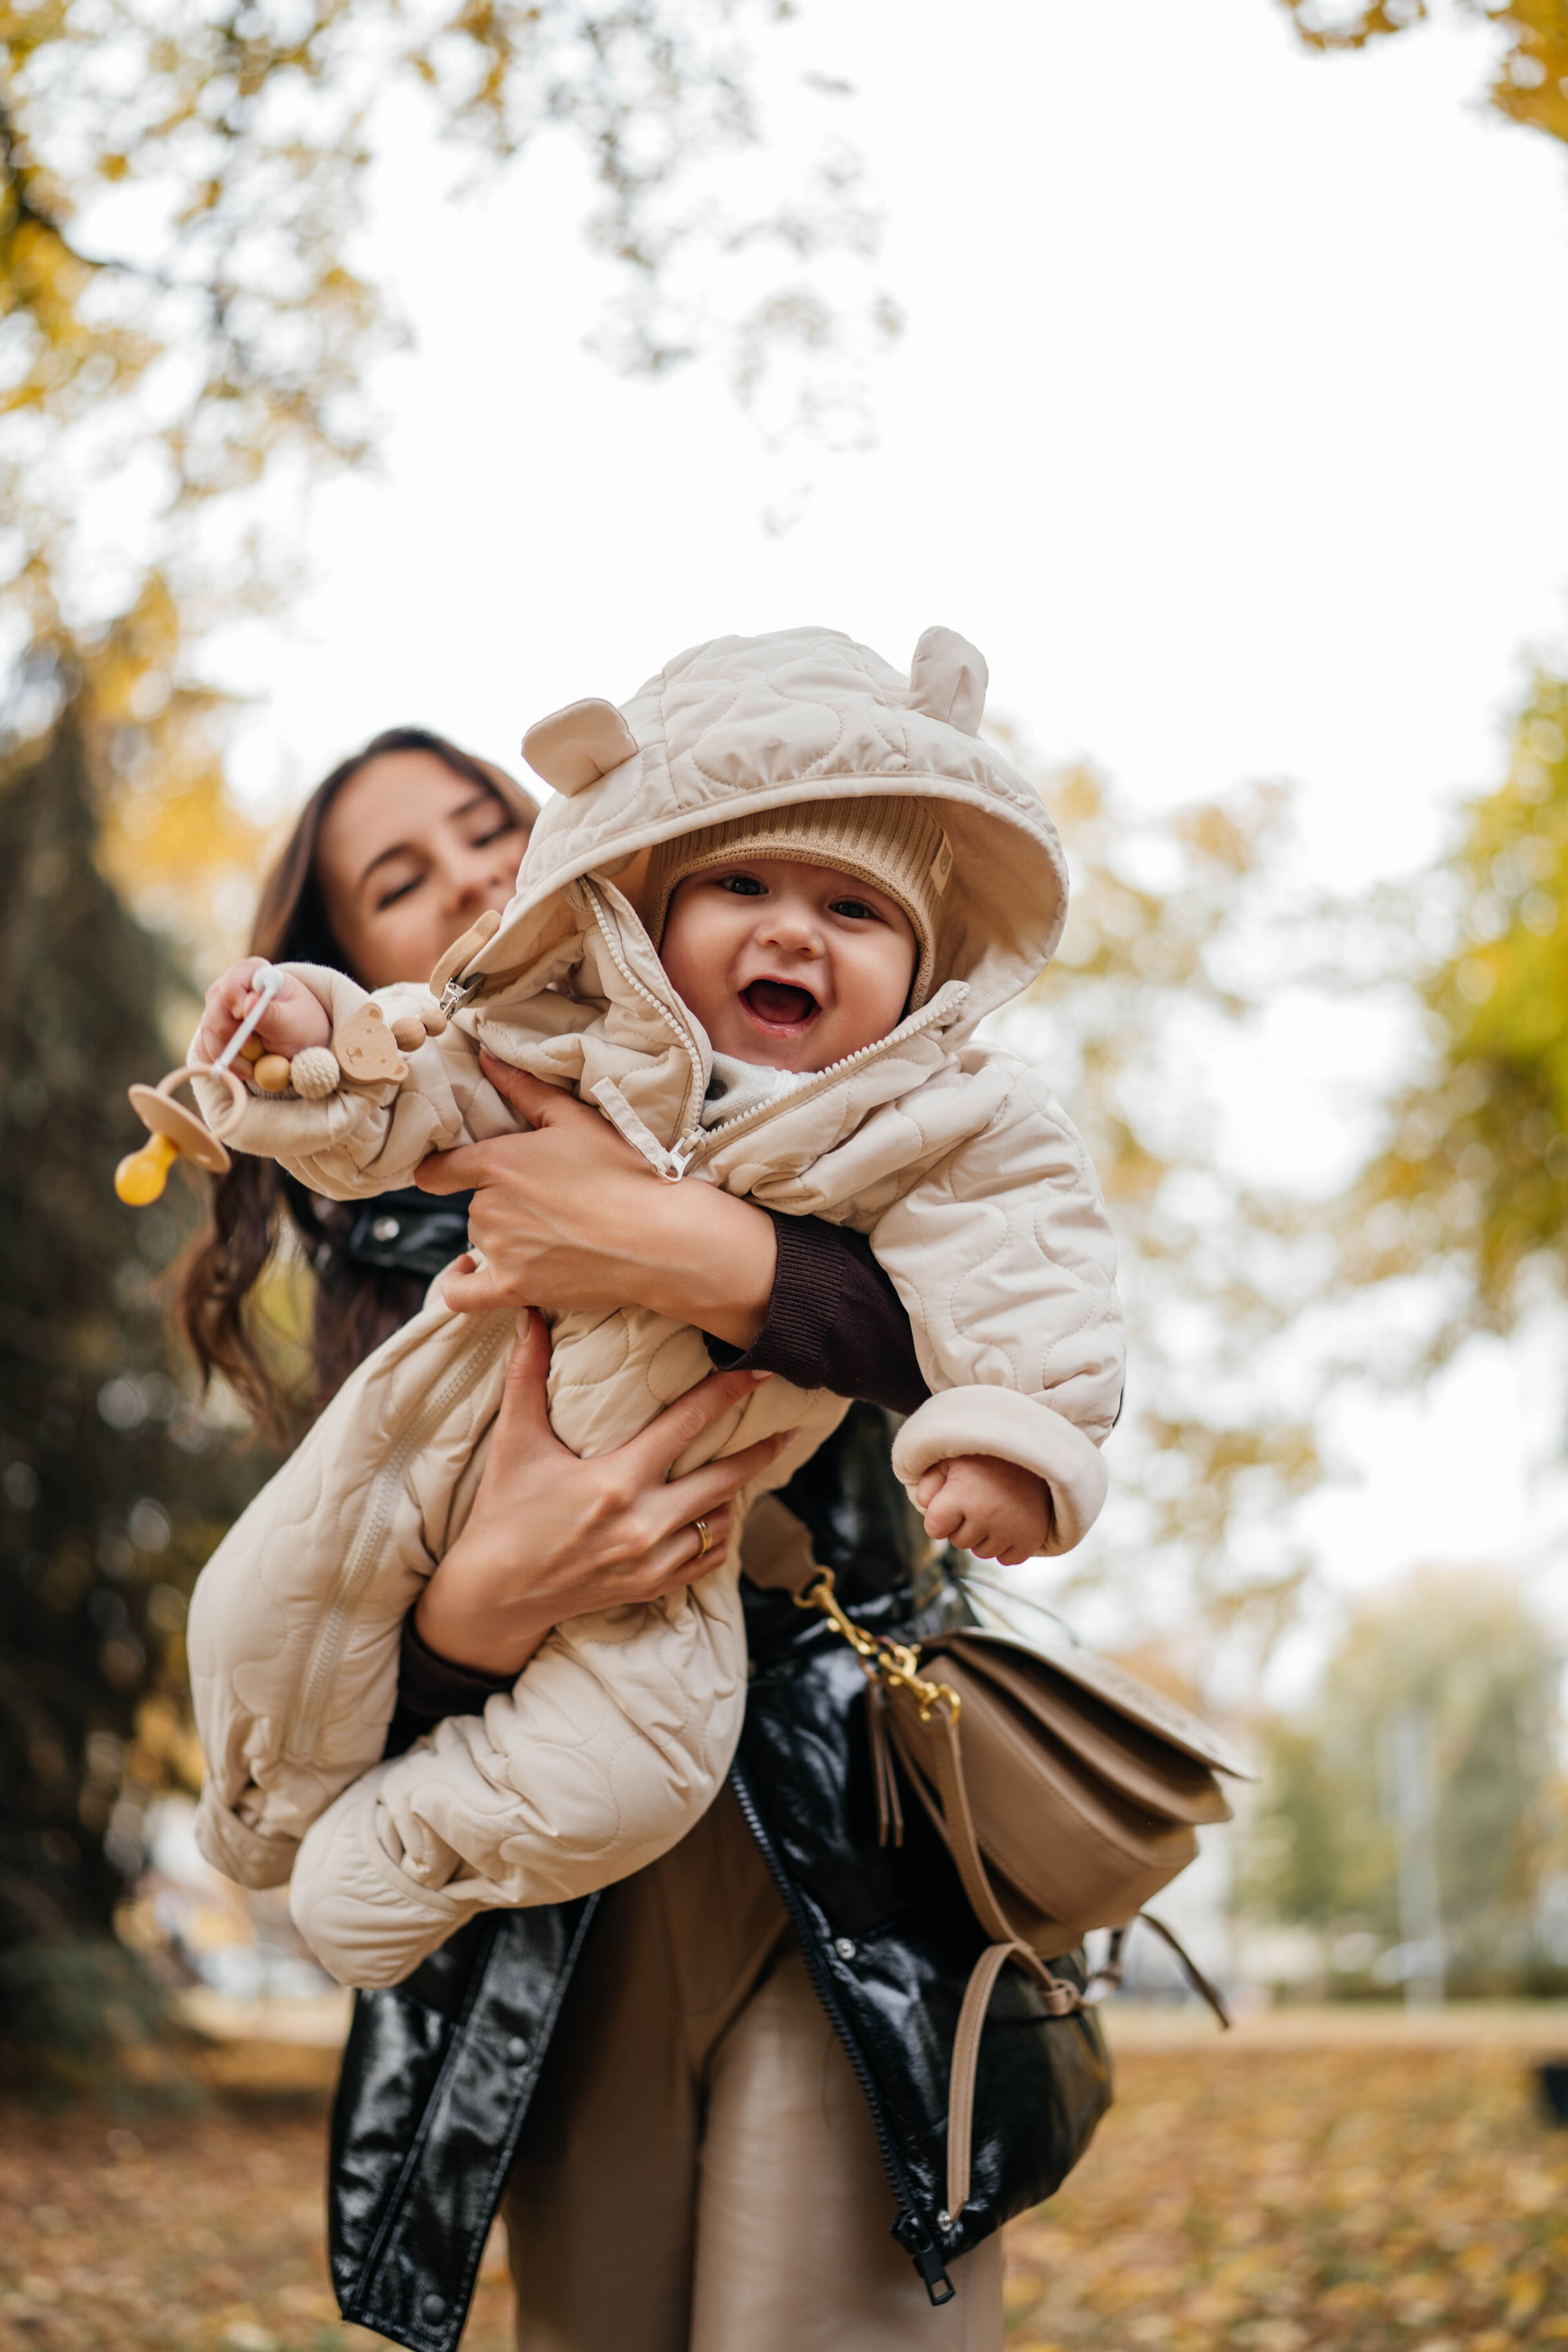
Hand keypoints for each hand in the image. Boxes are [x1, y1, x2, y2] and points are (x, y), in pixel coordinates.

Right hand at [195, 958, 330, 1066]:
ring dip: (230, 1055)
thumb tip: (248, 1003)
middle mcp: (232, 988)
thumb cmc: (302, 1027)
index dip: (235, 999)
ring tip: (256, 1067)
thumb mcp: (294, 1022)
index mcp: (256, 974)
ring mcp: (219, 1010)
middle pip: (215, 1008)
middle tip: (253, 1047)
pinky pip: (206, 1050)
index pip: (234, 980)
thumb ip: (271, 1014)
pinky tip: (247, 1068)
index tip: (244, 1018)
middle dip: (231, 1034)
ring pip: (208, 1032)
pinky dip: (225, 1064)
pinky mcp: (213, 1033)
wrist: (300, 1047)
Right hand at [414, 1309, 794, 1676]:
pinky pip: (709, 1558)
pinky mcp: (653, 1586)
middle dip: (761, 1450)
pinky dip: (719, 1534)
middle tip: (787, 1425)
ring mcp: (653, 1561)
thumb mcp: (515, 1442)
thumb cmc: (504, 1512)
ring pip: (722, 1522)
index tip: (761, 1373)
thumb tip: (530, 1316)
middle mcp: (643, 1524)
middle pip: (724, 1478)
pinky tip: (719, 1513)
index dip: (728, 1395)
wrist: (495, 1594)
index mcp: (616, 1481)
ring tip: (748, 1467)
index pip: (686, 1426)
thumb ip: (527, 1376)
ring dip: (735, 1494)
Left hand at [419, 1056, 778, 1349]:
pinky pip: (463, 1295)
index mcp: (497, 1162)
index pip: (439, 1170)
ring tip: (558, 1231)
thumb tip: (485, 1057)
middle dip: (503, 1202)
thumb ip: (524, 1090)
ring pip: (483, 1241)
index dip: (441, 1170)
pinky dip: (459, 1283)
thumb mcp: (575, 1119)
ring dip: (506, 1237)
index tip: (447, 1172)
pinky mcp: (514, 1288)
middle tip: (553, 1200)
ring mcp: (500, 1251)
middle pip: (475, 1205)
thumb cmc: (623, 1173)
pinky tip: (468, 1271)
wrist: (659, 1237)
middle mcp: (488, 1208)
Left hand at [915, 1455, 1053, 1566]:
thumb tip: (924, 1508)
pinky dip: (1006, 1546)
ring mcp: (1013, 1529)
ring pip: (982, 1552)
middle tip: (977, 1500)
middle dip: (962, 1525)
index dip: (939, 1516)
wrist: (1034, 1451)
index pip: (935, 1529)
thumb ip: (929, 1484)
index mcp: (964, 1494)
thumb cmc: (986, 1458)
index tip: (951, 1501)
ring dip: (983, 1536)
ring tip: (994, 1509)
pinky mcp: (1032, 1538)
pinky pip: (1007, 1559)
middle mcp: (988, 1515)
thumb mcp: (950, 1460)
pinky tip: (1008, 1522)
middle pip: (958, 1542)